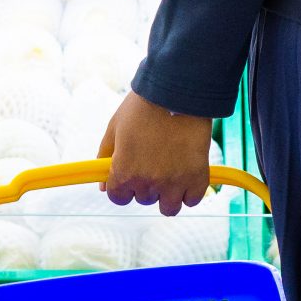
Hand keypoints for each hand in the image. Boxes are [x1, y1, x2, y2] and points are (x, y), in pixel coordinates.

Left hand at [99, 91, 214, 215]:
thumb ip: (105, 156)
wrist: (178, 92)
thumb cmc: (144, 106)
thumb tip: (103, 185)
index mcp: (124, 172)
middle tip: (154, 161)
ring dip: (168, 195)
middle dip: (147, 184)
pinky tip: (187, 173)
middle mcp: (148, 183)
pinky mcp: (197, 178)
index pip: (118, 198)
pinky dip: (190, 191)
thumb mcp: (114, 127)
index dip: (123, 186)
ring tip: (172, 173)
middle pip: (144, 199)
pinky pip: (192, 200)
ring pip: (169, 207)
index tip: (130, 174)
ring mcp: (174, 182)